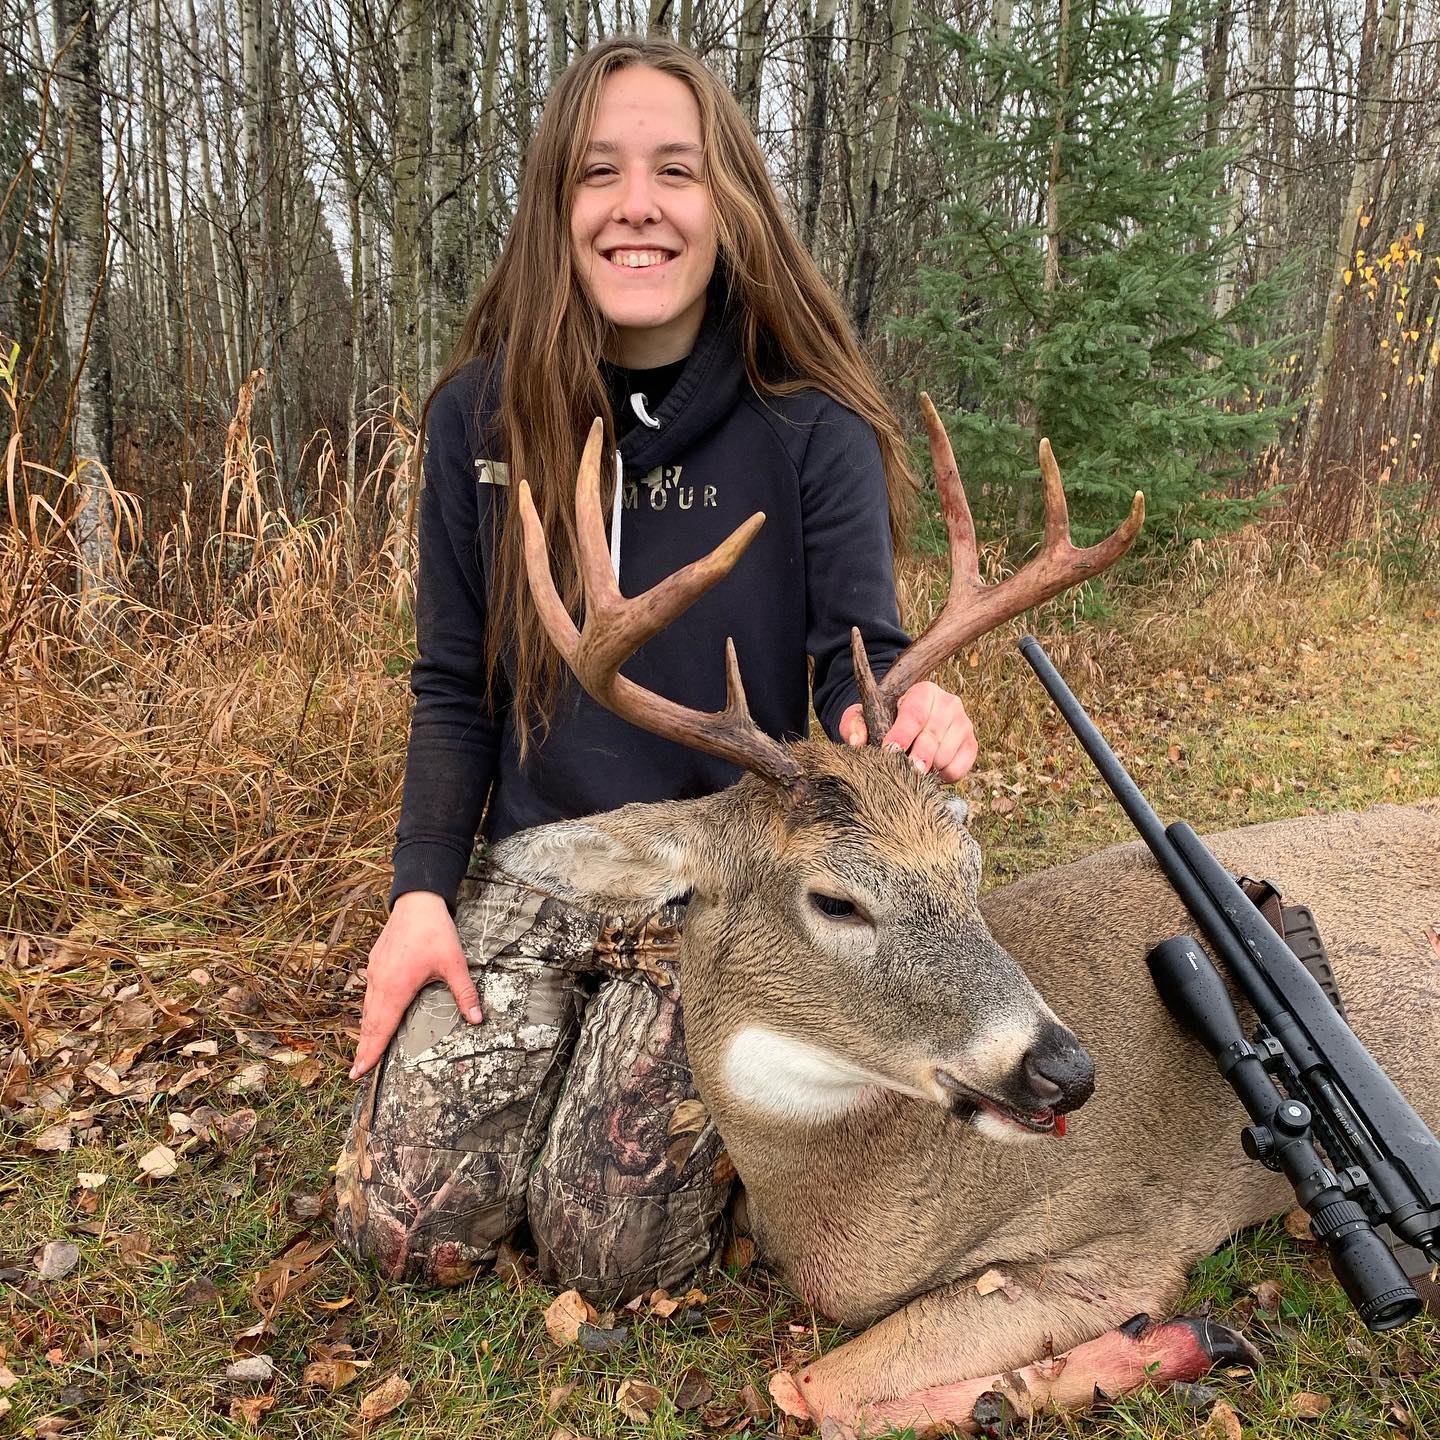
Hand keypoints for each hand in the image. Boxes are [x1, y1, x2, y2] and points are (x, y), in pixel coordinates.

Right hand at [349, 891, 480, 1079]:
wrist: (417, 901)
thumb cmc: (434, 931)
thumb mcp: (454, 962)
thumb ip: (465, 993)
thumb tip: (477, 1019)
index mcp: (396, 987)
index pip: (382, 1028)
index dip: (371, 1051)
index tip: (359, 1072)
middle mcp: (380, 982)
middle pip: (369, 1023)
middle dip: (363, 1048)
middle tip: (356, 1073)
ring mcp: (375, 972)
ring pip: (367, 1008)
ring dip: (365, 1031)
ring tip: (362, 1051)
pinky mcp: (375, 962)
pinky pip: (368, 994)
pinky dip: (368, 1011)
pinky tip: (371, 1017)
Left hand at [840, 681, 977, 781]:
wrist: (908, 724)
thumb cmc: (885, 719)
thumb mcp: (865, 716)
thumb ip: (853, 724)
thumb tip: (856, 742)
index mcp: (924, 691)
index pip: (915, 714)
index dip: (902, 734)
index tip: (889, 751)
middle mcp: (949, 704)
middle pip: (933, 736)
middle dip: (917, 757)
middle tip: (906, 771)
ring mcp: (963, 724)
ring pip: (945, 754)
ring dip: (927, 769)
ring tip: (912, 770)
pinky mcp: (971, 744)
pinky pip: (959, 768)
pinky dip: (943, 776)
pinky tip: (930, 772)